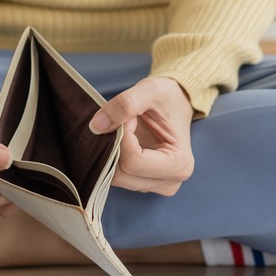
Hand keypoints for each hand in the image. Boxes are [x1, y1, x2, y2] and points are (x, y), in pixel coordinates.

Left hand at [89, 77, 194, 195]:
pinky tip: (123, 142)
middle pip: (122, 175)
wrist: (175, 102)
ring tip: (127, 131)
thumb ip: (124, 105)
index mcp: (179, 164)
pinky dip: (113, 158)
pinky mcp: (142, 182)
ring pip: (116, 178)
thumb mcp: (149, 91)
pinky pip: (116, 176)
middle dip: (116, 146)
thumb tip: (96, 127)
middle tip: (126, 123)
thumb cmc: (167, 97)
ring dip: (113, 151)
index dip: (123, 137)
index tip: (130, 118)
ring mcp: (155, 185)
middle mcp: (170, 181)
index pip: (133, 162)